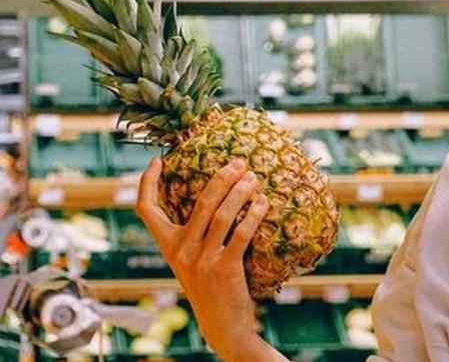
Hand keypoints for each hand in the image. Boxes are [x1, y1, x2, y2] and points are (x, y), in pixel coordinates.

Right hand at [137, 157, 271, 360]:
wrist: (223, 325)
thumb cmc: (211, 286)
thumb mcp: (194, 260)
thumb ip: (195, 235)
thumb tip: (215, 196)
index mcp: (169, 247)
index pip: (146, 211)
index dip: (147, 183)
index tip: (157, 161)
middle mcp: (181, 252)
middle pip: (199, 202)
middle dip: (221, 178)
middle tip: (239, 163)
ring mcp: (201, 261)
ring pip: (221, 214)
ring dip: (240, 192)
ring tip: (254, 178)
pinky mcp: (224, 269)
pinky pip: (241, 233)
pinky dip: (253, 214)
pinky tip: (263, 203)